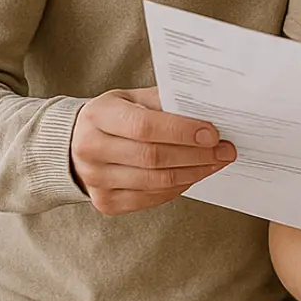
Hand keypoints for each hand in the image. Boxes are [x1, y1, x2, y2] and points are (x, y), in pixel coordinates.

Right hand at [69, 87, 235, 213]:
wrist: (76, 143)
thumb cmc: (113, 116)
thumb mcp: (132, 98)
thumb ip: (164, 103)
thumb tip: (208, 111)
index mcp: (97, 116)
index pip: (144, 126)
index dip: (182, 131)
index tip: (212, 133)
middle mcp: (90, 149)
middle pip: (153, 157)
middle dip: (196, 155)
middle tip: (225, 150)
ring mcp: (95, 180)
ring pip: (155, 182)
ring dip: (193, 172)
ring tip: (216, 162)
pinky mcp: (106, 202)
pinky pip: (151, 198)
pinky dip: (178, 187)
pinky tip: (194, 174)